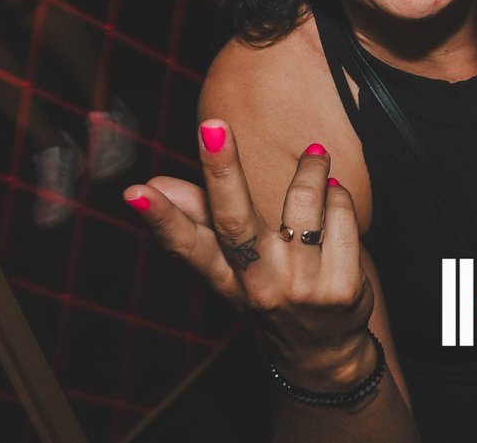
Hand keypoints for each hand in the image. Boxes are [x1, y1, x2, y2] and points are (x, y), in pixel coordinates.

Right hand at [126, 122, 376, 387]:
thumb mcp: (230, 266)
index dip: (161, 219)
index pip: (186, 246)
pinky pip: (341, 215)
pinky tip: (335, 201)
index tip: (135, 192)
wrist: (322, 348)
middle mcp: (258, 284)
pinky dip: (339, 197)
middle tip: (213, 128)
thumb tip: (151, 183)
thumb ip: (197, 219)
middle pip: (235, 221)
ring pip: (304, 204)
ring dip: (311, 169)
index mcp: (225, 276)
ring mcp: (300, 288)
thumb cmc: (269, 291)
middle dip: (222, 171)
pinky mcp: (341, 287)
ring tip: (314, 157)